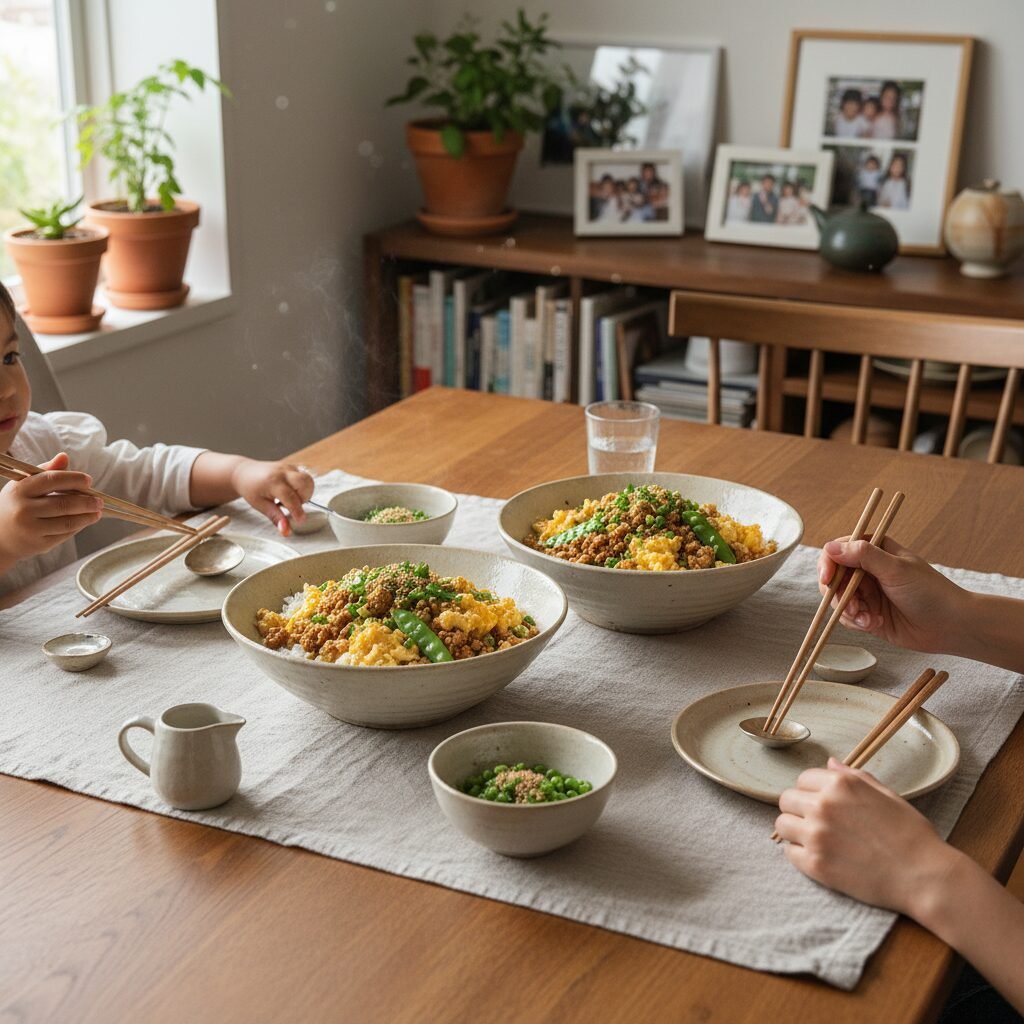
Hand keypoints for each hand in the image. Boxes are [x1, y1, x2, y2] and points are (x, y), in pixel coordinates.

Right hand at [0, 453, 102, 567]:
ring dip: (87, 516)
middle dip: (87, 502)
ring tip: (98, 512)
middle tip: (100, 501)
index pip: (52, 480)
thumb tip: (64, 457)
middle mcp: (24, 510)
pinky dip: (78, 527)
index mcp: (19, 490)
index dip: (74, 479)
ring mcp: (31, 529)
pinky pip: (65, 535)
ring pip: (67, 522)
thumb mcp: (24, 485)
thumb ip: (45, 471)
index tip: (88, 481)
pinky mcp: (38, 544)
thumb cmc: (16, 504)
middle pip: (64, 504)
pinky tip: (85, 521)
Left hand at [230, 459, 313, 535]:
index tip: (300, 521)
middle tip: (293, 505)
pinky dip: (302, 488)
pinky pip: (305, 478)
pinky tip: (291, 492)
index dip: (297, 511)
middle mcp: (283, 472)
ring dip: (305, 493)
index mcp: (273, 482)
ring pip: (308, 480)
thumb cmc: (251, 489)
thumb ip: (276, 518)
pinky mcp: (293, 467)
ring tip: (291, 499)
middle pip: (305, 483)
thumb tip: (286, 531)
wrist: (245, 472)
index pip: (291, 497)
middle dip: (304, 498)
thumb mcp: (260, 506)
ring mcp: (289, 468)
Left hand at [775, 758, 957, 914]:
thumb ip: (853, 777)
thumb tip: (829, 763)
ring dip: (795, 831)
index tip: (823, 803)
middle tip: (817, 822)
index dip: (812, 791)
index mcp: (839, 785)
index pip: (802, 779)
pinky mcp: (815, 865)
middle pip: (786, 800)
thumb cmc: (910, 833)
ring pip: (782, 825)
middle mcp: (823, 806)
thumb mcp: (885, 794)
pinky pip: (789, 853)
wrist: (924, 875)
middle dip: (799, 809)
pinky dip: (800, 854)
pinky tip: (820, 856)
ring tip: (816, 839)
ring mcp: (816, 836)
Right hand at [817, 535, 968, 653]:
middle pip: (833, 577)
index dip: (829, 563)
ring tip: (869, 619)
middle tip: (853, 607)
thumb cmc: (930, 592)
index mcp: (875, 551)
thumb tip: (830, 547)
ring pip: (837, 599)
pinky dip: (857, 622)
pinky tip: (875, 624)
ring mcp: (867, 593)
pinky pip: (847, 617)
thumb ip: (863, 555)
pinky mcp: (867, 614)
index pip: (838, 550)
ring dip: (849, 611)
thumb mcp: (896, 569)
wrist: (950, 627)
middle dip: (839, 594)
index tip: (828, 578)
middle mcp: (868, 570)